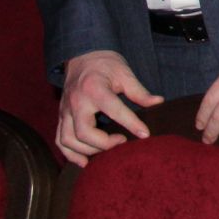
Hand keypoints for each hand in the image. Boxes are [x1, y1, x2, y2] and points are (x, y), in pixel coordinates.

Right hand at [56, 50, 162, 168]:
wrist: (82, 56)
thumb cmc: (105, 64)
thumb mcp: (124, 73)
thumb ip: (139, 91)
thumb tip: (158, 102)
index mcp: (94, 89)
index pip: (113, 110)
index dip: (131, 124)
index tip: (145, 134)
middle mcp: (76, 102)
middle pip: (84, 132)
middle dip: (104, 143)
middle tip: (123, 141)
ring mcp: (65, 111)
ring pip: (69, 140)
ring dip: (88, 151)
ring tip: (107, 152)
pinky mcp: (61, 117)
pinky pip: (60, 140)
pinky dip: (70, 154)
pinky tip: (85, 162)